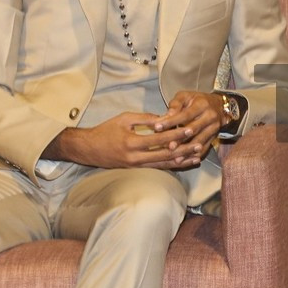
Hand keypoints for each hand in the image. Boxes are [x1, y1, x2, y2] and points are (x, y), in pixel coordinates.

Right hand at [51, 111, 203, 169]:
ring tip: (197, 156)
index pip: (159, 139)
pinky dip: (172, 165)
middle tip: (199, 144)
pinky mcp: (137, 169)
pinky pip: (158, 168)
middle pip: (165, 154)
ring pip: (164, 164)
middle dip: (184, 150)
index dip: (176, 134)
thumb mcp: (124, 119)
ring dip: (182, 160)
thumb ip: (146, 119)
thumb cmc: (105, 130)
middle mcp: (135, 157)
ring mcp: (136, 165)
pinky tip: (183, 163)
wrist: (88, 149)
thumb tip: (166, 118)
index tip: (189, 129)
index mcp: (132, 142)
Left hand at [153, 89, 226, 161]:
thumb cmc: (197, 100)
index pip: (185, 115)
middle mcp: (210, 117)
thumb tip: (167, 115)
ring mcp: (214, 128)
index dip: (171, 122)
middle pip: (194, 129)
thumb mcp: (185, 96)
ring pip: (199, 141)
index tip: (157, 127)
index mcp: (202, 105)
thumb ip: (175, 105)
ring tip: (176, 158)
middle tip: (168, 146)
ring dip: (187, 151)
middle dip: (180, 139)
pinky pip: (205, 149)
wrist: (218, 106)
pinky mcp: (214, 137)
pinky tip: (185, 161)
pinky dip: (194, 156)